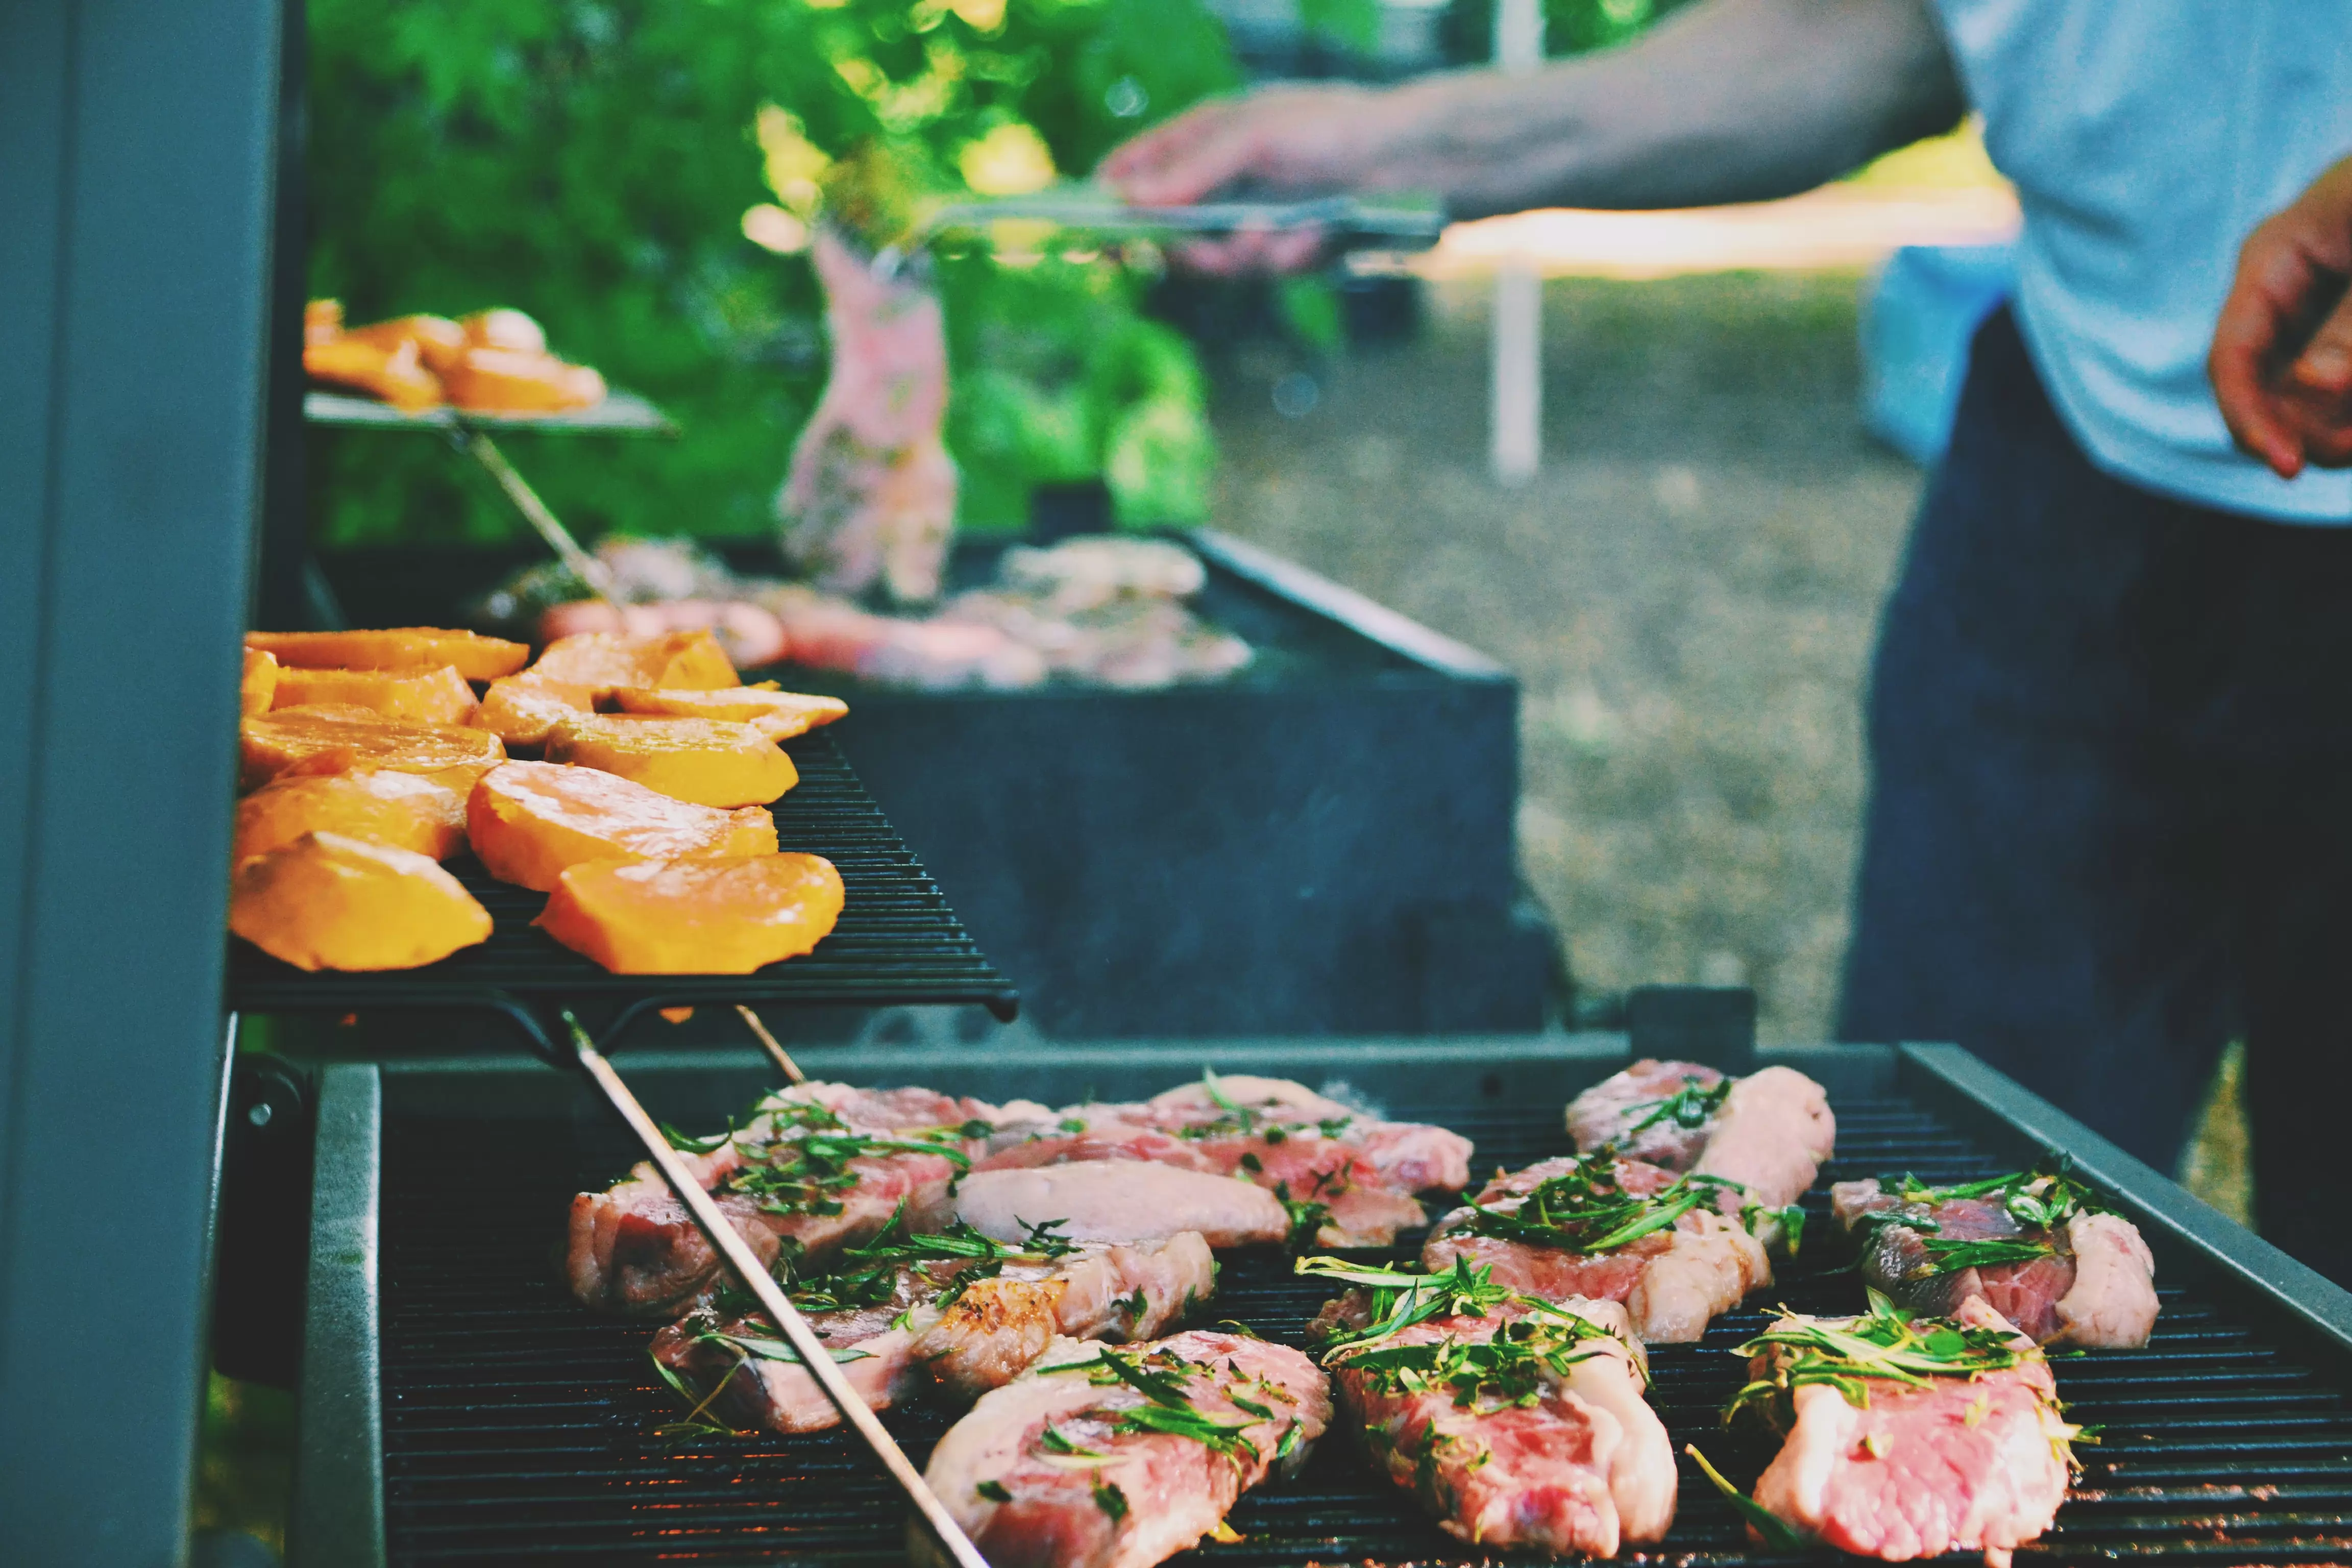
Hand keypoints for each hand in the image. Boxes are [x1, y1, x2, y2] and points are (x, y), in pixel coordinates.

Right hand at [1099, 84, 1390, 274]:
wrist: (1414, 162)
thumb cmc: (1334, 127)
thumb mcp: (1253, 135)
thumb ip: (1190, 168)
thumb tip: (1129, 199)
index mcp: (1206, 134)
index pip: (1137, 168)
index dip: (1109, 201)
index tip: (1089, 234)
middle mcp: (1225, 178)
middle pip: (1170, 230)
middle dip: (1186, 248)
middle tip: (1200, 251)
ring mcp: (1256, 215)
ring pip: (1219, 261)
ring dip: (1246, 255)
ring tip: (1281, 233)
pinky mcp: (1290, 248)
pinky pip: (1268, 270)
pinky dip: (1292, 257)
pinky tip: (1319, 237)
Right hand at [2210, 155, 2351, 477]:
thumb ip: (2347, 325)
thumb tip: (2316, 383)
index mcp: (2273, 262)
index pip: (2231, 358)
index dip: (2250, 418)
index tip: (2288, 468)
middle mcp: (2282, 297)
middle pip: (2260, 392)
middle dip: (2300, 431)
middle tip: (2350, 448)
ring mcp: (2315, 317)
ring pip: (2299, 401)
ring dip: (2330, 427)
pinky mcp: (2341, 336)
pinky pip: (2329, 392)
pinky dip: (2343, 415)